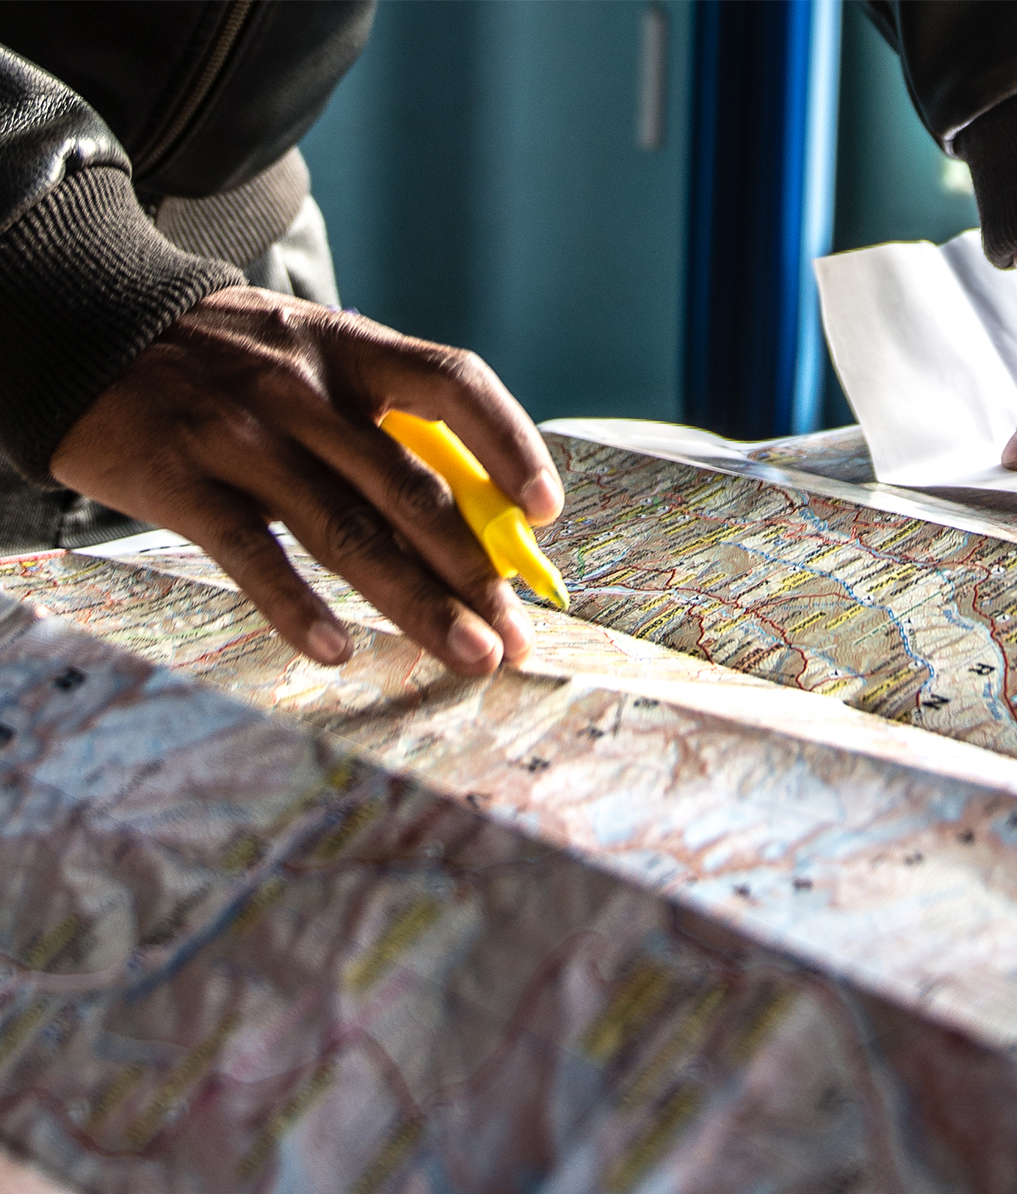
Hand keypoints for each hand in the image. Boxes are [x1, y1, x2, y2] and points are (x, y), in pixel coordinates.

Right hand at [51, 288, 564, 673]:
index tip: (545, 511)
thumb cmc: (223, 363)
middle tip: (513, 637)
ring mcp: (242, 435)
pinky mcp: (182, 481)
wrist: (84, 327)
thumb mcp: (309, 358)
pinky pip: (251, 555)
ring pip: (347, 529)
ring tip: (467, 657)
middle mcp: (304, 389)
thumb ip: (380, 425)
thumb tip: (475, 517)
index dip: (508, 445)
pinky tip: (335, 651)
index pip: (453, 382)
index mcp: (350, 350)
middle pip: (410, 487)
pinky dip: (295, 607)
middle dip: (474, 571)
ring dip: (417, 602)